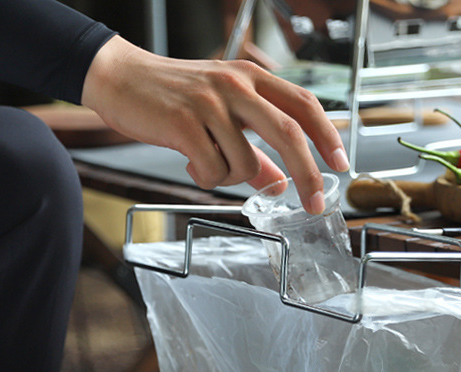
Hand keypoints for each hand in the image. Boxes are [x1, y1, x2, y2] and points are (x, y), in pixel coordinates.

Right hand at [81, 36, 347, 213]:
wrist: (119, 78)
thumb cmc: (174, 97)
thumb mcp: (222, 115)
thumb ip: (255, 148)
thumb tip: (280, 182)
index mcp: (251, 77)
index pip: (303, 104)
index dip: (327, 136)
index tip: (341, 165)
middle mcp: (236, 85)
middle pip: (288, 134)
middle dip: (308, 175)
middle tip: (315, 204)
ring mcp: (210, 102)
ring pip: (244, 163)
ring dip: (230, 177)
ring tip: (208, 162)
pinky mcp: (184, 123)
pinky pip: (212, 171)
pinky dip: (205, 178)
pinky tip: (189, 162)